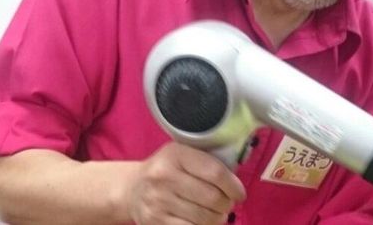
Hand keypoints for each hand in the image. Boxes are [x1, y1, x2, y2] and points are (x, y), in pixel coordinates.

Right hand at [126, 142, 246, 224]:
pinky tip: (202, 221)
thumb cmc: (166, 170)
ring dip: (217, 218)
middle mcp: (164, 176)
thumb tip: (236, 180)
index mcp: (175, 154)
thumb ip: (206, 162)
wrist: (133, 189)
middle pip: (213, 198)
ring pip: (205, 218)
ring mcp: (158, 201)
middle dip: (227, 204)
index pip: (215, 172)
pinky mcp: (156, 222)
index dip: (234, 186)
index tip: (239, 192)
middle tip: (227, 203)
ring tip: (215, 213)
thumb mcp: (181, 155)